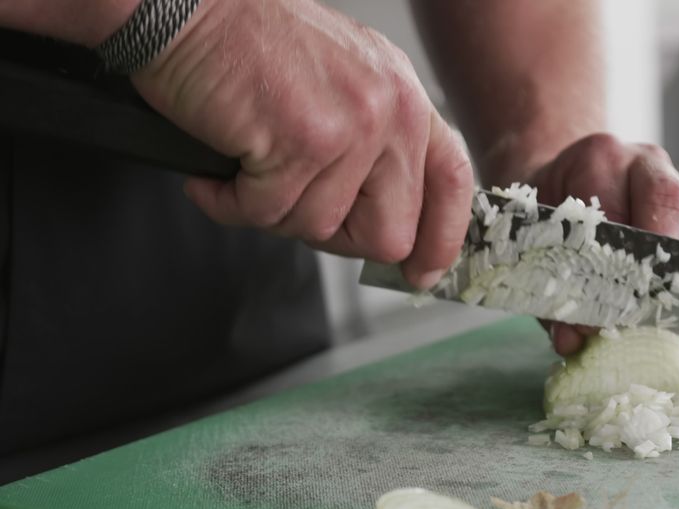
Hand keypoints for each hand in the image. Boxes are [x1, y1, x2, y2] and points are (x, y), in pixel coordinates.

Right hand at [131, 0, 473, 289]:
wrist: (184, 7)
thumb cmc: (247, 44)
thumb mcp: (341, 82)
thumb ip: (373, 147)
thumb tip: (384, 224)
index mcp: (405, 96)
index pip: (452, 180)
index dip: (440, 238)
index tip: (422, 271)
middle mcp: (391, 110)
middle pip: (390, 233)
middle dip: (334, 237)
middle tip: (291, 204)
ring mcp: (352, 127)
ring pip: (319, 228)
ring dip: (269, 210)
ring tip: (245, 165)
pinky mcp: (303, 142)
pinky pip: (267, 214)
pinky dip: (228, 203)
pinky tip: (216, 172)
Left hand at [527, 133, 678, 355]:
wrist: (561, 178)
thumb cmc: (548, 212)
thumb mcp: (534, 239)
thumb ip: (550, 290)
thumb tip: (572, 341)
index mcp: (596, 160)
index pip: (614, 212)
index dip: (612, 268)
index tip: (603, 318)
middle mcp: (643, 161)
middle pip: (671, 201)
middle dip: (663, 264)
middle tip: (650, 315)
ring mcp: (677, 178)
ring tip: (678, 325)